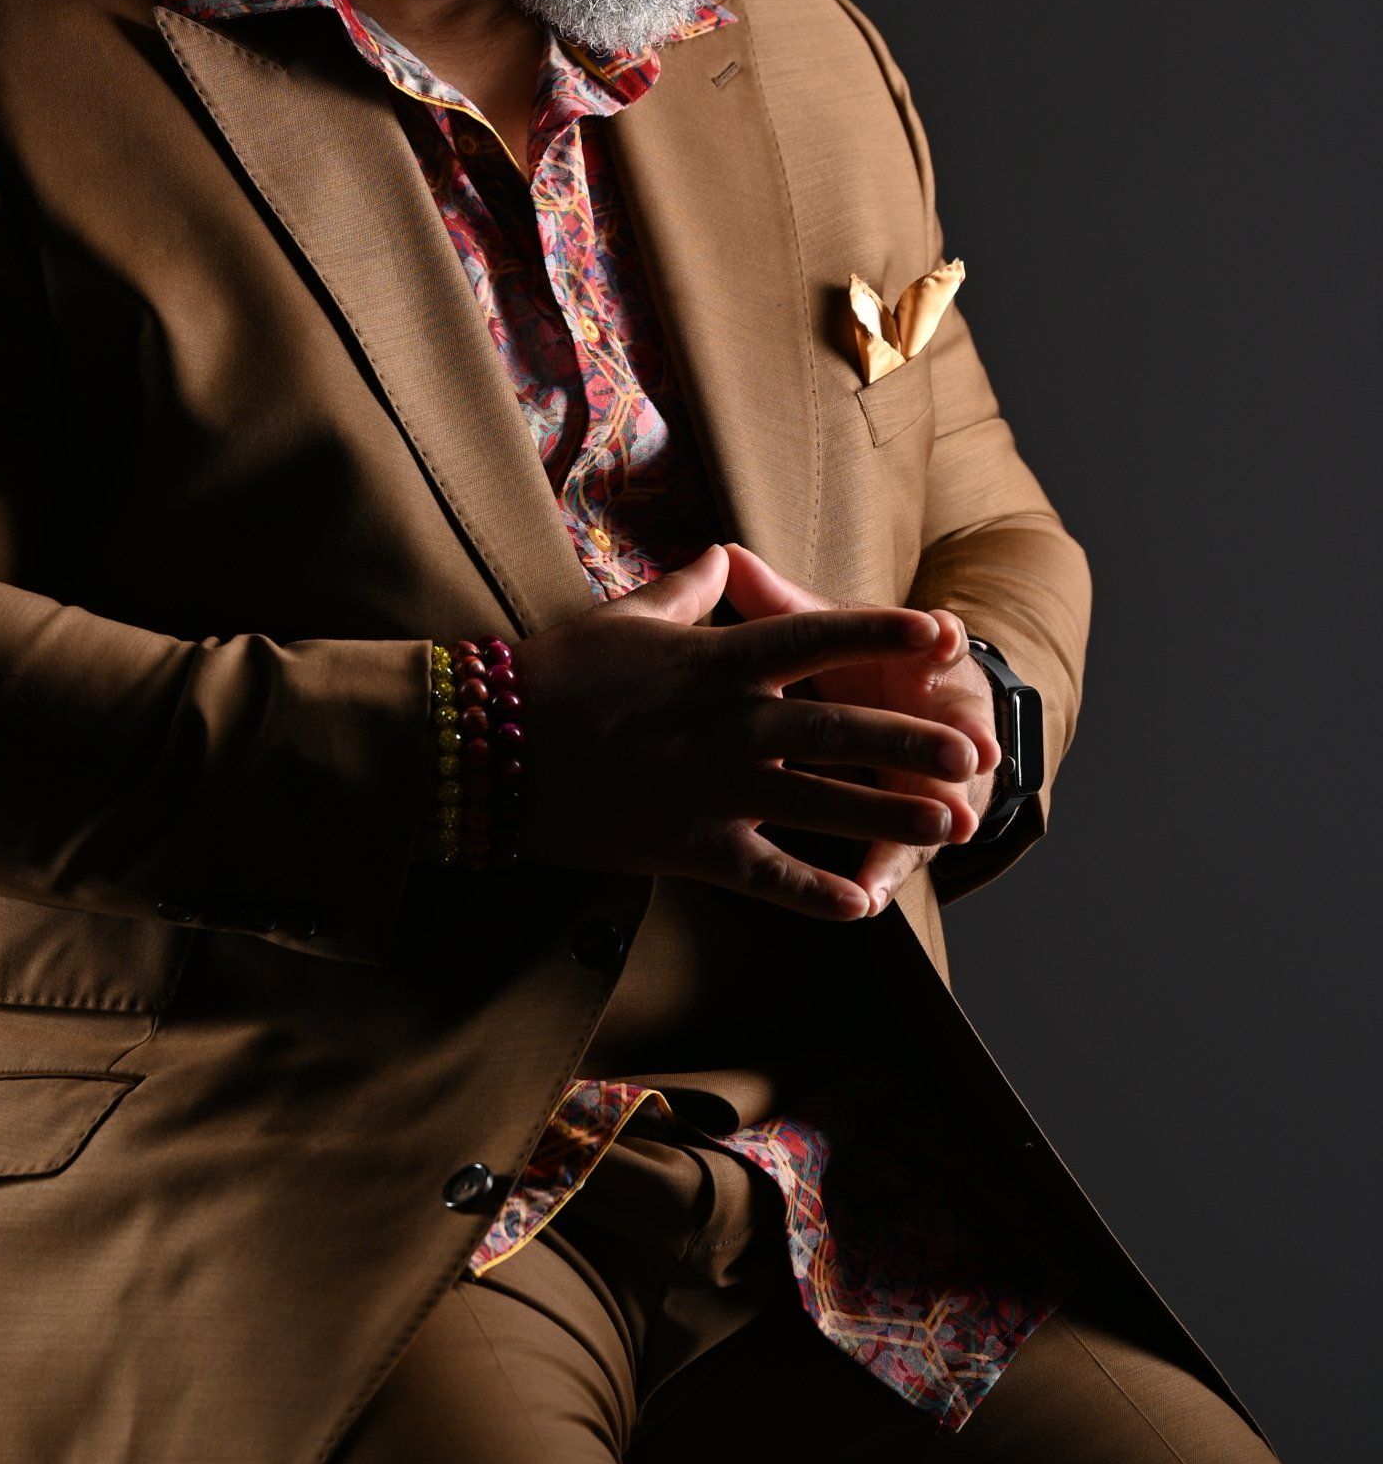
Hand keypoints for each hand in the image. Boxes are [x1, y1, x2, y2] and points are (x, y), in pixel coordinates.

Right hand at [509, 541, 985, 920]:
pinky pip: (766, 876)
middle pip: (838, 726)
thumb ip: (690, 591)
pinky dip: (815, 894)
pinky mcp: (688, 847)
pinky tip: (862, 907)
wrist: (487, 749)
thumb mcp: (626, 617)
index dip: (883, 630)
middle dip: (912, 738)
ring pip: (819, 803)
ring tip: (949, 823)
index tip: (941, 627)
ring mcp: (710, 789)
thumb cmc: (555, 675)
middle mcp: (726, 723)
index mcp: (715, 661)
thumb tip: (724, 557)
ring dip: (889, 815)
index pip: (815, 635)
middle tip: (975, 751)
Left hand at [722, 544, 1000, 910]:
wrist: (908, 714)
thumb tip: (727, 555)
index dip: (940, 637)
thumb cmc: (854, 665)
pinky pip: (898, 854)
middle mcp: (938, 713)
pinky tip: (867, 899)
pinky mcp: (912, 825)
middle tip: (977, 748)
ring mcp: (933, 774)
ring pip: (944, 795)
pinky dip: (885, 872)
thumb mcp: (819, 634)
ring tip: (953, 827)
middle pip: (956, 724)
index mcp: (918, 656)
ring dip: (945, 810)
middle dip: (965, 734)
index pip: (938, 640)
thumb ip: (779, 605)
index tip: (943, 633)